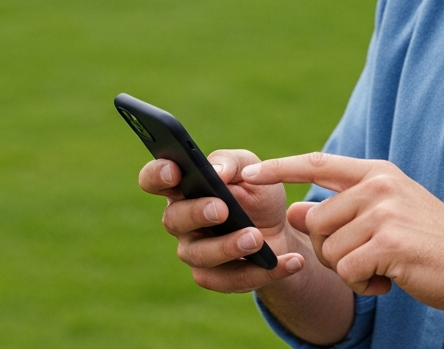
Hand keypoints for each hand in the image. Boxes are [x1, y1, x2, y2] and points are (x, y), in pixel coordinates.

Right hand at [137, 149, 305, 292]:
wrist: (280, 231)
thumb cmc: (256, 193)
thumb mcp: (251, 169)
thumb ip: (232, 163)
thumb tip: (215, 171)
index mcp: (184, 187)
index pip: (154, 179)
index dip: (157, 175)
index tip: (174, 172)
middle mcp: (181, 220)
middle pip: (173, 219)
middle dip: (197, 213)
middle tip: (222, 209)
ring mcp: (194, 250)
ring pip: (200, 254)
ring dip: (229, 246)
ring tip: (256, 238)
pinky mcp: (213, 277)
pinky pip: (231, 279)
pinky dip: (264, 271)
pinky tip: (289, 261)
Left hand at [242, 152, 443, 311]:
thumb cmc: (433, 246)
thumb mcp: (387, 217)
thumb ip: (343, 210)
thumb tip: (294, 210)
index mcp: (379, 173)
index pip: (316, 163)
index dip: (279, 168)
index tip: (248, 173)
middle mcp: (379, 186)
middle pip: (315, 220)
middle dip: (329, 251)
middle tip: (366, 260)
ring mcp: (385, 212)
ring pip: (328, 249)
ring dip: (349, 271)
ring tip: (383, 269)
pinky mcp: (389, 242)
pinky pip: (348, 271)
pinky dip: (363, 285)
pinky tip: (390, 281)